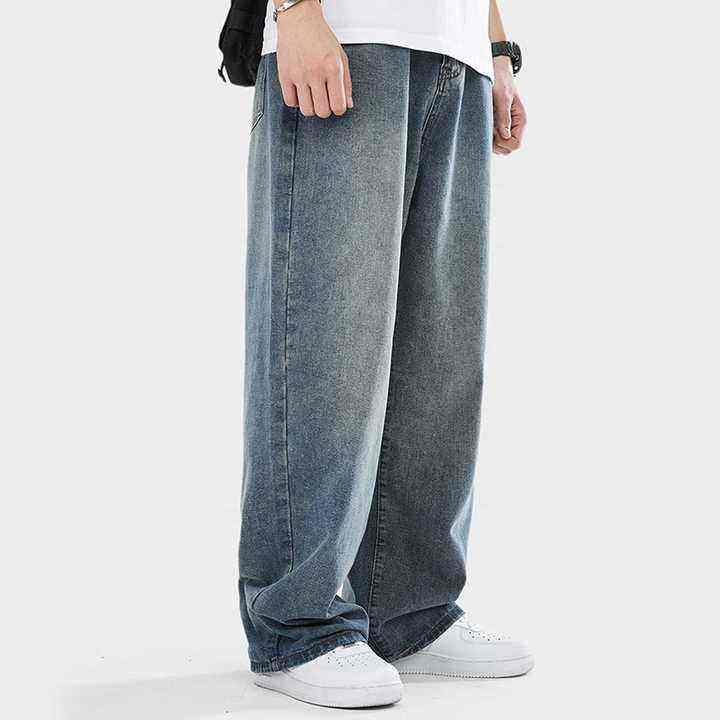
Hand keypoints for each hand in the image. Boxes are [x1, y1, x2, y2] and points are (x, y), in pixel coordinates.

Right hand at [275, 0, 352, 117]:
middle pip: (322, 111)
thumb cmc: (320, 36)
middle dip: (325, 110)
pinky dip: (296, 101)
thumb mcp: (341, 56)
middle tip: (324, 100)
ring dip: (311, 107)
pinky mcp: (285, 75)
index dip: (338, 109)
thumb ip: (346, 82)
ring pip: (306, 110)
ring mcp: (299, 75)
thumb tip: (348, 104)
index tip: (336, 104)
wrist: (299, 19)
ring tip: (312, 97)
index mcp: (332, 68)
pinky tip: (300, 92)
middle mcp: (316, 72)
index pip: (338, 105)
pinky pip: (290, 102)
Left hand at [492, 56, 525, 154]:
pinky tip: (484, 124)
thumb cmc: (501, 81)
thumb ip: (504, 116)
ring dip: (490, 140)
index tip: (495, 131)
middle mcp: (515, 127)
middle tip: (488, 127)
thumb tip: (505, 136)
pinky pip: (493, 142)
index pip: (516, 145)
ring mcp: (506, 129)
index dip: (504, 142)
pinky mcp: (497, 128)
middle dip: (496, 143)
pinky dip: (487, 137)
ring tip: (486, 123)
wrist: (495, 70)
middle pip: (507, 149)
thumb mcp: (502, 97)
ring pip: (499, 148)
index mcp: (521, 120)